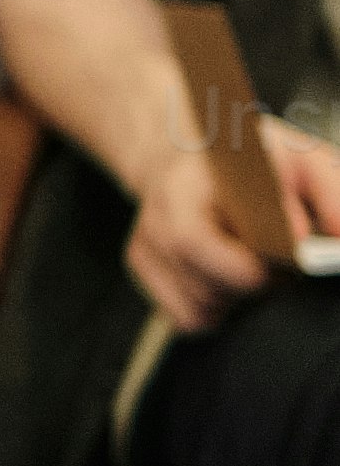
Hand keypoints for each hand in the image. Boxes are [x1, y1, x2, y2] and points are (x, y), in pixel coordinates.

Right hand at [127, 117, 339, 326]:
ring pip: (203, 308)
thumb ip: (329, 191)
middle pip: (212, 286)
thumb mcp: (298, 155)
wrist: (187, 147)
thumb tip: (339, 237)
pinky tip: (227, 275)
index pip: (199, 244)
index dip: (253, 264)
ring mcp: (146, 247)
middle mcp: (157, 219)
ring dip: (239, 297)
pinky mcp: (145, 272)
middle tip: (279, 258)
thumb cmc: (246, 159)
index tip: (289, 250)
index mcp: (182, 187)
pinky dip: (217, 307)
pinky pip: (189, 318)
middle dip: (259, 282)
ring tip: (250, 261)